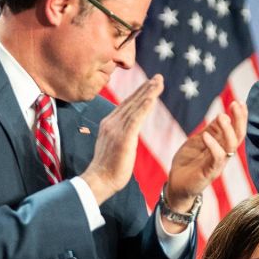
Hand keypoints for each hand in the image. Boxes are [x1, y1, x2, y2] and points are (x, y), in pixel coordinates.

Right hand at [80, 76, 163, 203]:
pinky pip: (136, 118)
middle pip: (131, 101)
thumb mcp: (114, 146)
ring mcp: (116, 129)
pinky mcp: (123, 137)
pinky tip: (152, 97)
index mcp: (108, 124)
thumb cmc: (107, 168)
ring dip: (148, 93)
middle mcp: (111, 122)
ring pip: (135, 106)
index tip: (150, 83)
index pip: (126, 105)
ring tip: (159, 82)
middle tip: (159, 77)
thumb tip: (128, 132)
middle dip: (146, 88)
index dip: (139, 93)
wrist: (99, 181)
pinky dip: (144, 106)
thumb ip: (120, 135)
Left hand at [162, 99, 246, 227]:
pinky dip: (213, 146)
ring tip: (222, 116)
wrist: (176, 186)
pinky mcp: (209, 173)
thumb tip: (223, 114)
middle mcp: (223, 155)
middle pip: (238, 136)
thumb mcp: (198, 141)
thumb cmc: (187, 163)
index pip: (235, 130)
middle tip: (236, 104)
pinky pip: (216, 159)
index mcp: (221, 146)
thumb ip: (210, 131)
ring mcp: (218, 165)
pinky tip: (206, 135)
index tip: (239, 101)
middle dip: (239, 120)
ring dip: (228, 130)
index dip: (239, 117)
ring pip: (231, 146)